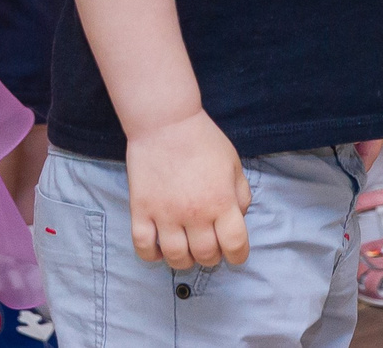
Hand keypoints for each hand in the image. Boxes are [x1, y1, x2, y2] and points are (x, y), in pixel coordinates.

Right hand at [127, 110, 252, 269]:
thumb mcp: (234, 164)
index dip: (239, 256)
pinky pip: (144, 247)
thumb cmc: (203, 140)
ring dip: (184, 260)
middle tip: (209, 246)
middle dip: (212, 257)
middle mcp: (195, 213)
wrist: (165, 122)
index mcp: (221, 201)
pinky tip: (160, 246)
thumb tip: (238, 219)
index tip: (235, 254)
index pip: (235, 245)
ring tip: (186, 249)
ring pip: (176, 258)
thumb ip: (241, 194)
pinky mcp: (141, 211)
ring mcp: (165, 214)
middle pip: (206, 255)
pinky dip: (152, 255)